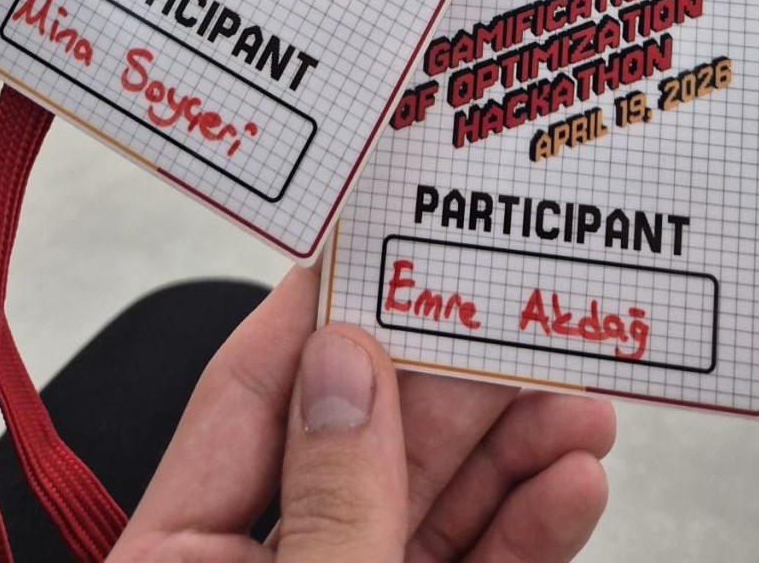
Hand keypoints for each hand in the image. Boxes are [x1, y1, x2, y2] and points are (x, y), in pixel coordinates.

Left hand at [110, 266, 615, 562]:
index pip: (250, 393)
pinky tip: (570, 481)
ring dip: (513, 447)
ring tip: (576, 392)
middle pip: (362, 437)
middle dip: (452, 374)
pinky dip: (527, 527)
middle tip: (521, 302)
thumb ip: (330, 504)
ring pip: (430, 502)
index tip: (385, 229)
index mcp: (182, 559)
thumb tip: (345, 366)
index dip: (321, 305)